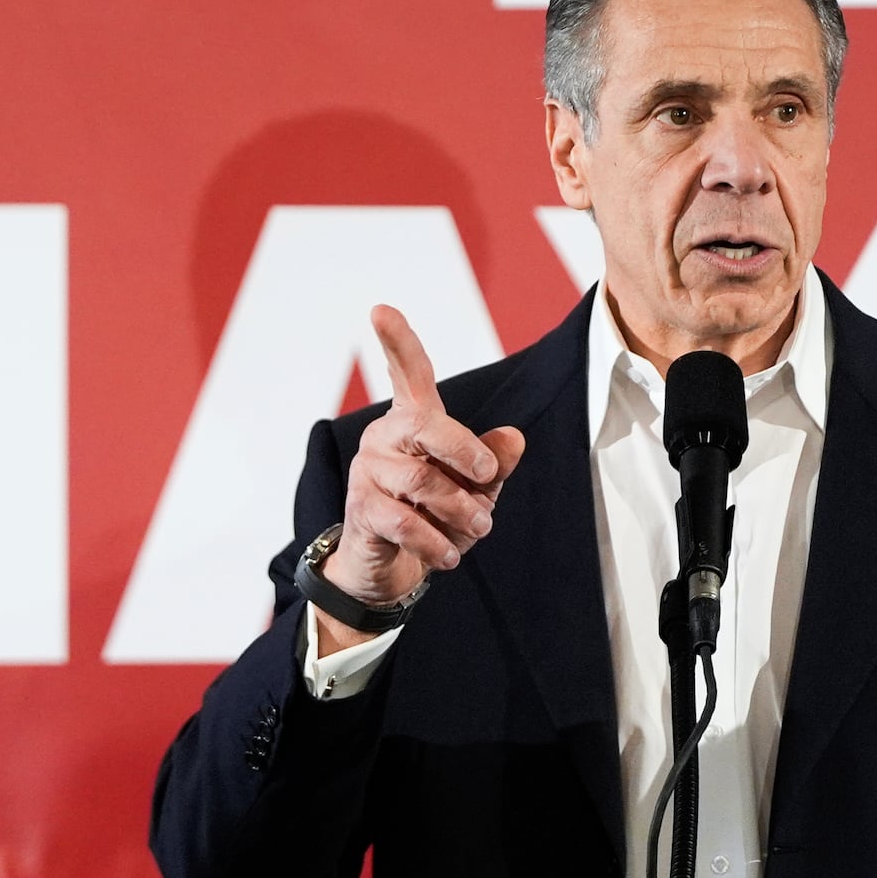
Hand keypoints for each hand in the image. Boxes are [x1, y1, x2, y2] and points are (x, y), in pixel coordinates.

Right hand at [319, 305, 524, 642]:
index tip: (380, 310)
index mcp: (414, 420)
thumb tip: (514, 438)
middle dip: (466, 452)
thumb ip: (493, 462)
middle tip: (489, 479)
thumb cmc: (436, 514)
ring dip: (461, 509)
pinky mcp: (362, 509)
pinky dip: (437, 541)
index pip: (409, 373)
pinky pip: (406, 522)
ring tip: (480, 528)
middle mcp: (385, 435)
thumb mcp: (476, 487)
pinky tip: (450, 555)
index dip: (397, 341)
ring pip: (422, 481)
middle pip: (426, 425)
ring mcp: (369, 471)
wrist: (393, 567)